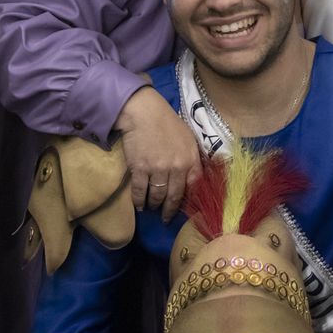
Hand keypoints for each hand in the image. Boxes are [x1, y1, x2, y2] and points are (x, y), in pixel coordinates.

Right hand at [115, 86, 201, 220]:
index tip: (184, 208)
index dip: (188, 199)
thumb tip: (193, 177)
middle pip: (174, 196)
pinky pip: (140, 191)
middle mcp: (177, 167)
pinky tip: (139, 205)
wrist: (144, 113)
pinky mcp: (140, 170)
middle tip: (166, 219)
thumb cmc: (167, 122)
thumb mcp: (187, 138)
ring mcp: (158, 170)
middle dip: (170, 210)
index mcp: (191, 159)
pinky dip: (139, 201)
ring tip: (152, 209)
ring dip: (154, 205)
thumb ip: (192, 157)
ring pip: (157, 196)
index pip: (194, 186)